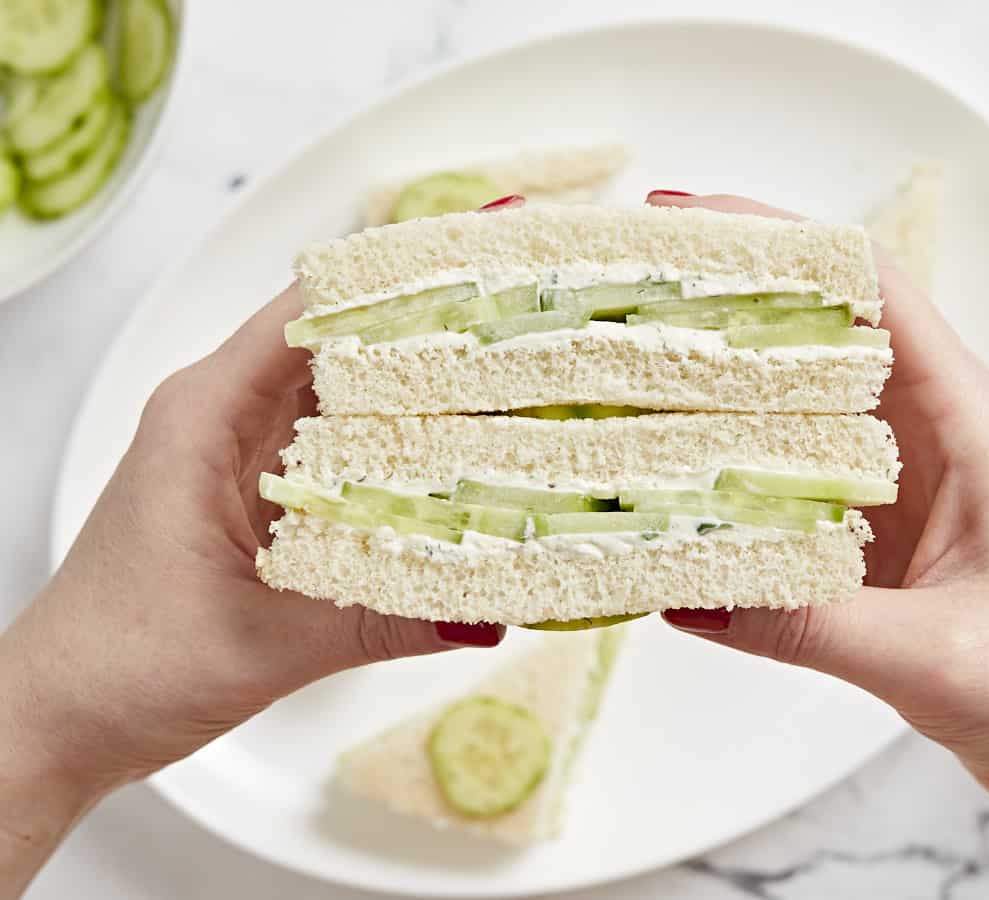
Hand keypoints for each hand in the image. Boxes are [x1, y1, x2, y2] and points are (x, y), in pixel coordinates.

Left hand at [0, 195, 527, 895]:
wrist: (67, 716)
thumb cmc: (123, 663)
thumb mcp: (268, 642)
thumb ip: (386, 622)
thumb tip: (491, 612)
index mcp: (207, 413)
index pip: (313, 307)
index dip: (400, 283)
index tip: (482, 272)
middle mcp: (227, 416)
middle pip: (344, 346)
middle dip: (434, 338)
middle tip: (524, 340)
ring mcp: (246, 453)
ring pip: (348, 401)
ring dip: (421, 398)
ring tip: (512, 396)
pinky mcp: (263, 494)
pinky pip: (344, 454)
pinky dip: (398, 456)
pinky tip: (457, 471)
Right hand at [650, 192, 988, 896]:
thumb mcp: (933, 654)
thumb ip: (808, 624)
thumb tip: (685, 594)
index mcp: (965, 417)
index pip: (868, 285)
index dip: (776, 239)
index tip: (686, 221)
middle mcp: (925, 428)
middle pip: (813, 327)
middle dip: (720, 299)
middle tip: (623, 289)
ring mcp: (891, 475)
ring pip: (790, 399)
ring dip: (713, 381)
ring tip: (622, 370)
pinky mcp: (866, 524)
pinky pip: (782, 472)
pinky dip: (724, 463)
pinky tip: (666, 477)